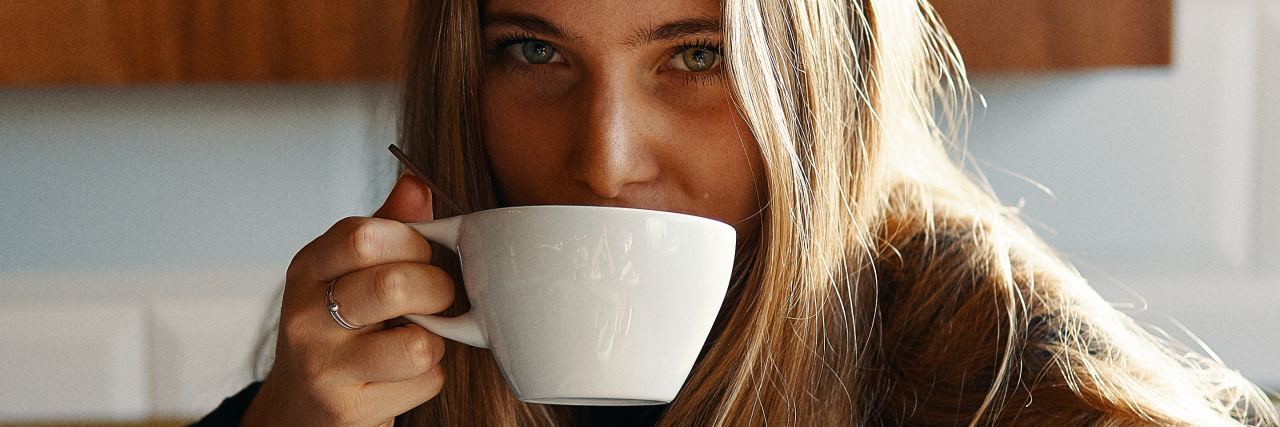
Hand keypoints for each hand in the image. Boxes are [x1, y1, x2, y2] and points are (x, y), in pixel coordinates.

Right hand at [243, 172, 454, 426]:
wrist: (300, 407)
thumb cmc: (336, 328)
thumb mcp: (348, 270)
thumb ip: (385, 226)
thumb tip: (417, 185)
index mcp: (309, 269)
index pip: (364, 236)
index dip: (412, 242)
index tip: (420, 254)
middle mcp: (305, 317)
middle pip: (395, 286)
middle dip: (436, 289)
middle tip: (436, 297)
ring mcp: (323, 367)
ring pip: (418, 344)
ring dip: (435, 341)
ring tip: (417, 337)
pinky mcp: (348, 410)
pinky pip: (423, 381)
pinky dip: (429, 376)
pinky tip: (404, 373)